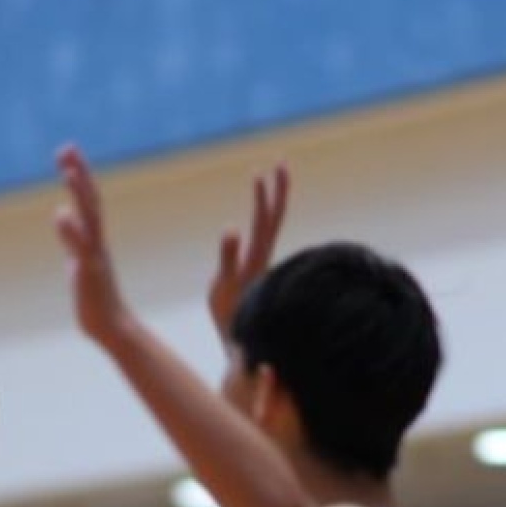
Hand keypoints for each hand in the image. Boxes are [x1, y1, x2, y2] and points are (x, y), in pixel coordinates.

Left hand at [54, 146, 131, 348]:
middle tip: (67, 147)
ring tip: (68, 170)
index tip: (67, 153)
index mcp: (93, 238)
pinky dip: (71, 231)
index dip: (78, 175)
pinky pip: (81, 248)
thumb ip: (71, 238)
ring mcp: (95, 254)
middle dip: (79, 172)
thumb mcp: (77, 260)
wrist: (111, 326)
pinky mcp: (90, 271)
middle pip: (90, 200)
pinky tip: (61, 214)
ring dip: (80, 193)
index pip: (87, 200)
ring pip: (90, 218)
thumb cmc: (95, 298)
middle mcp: (97, 241)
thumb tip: (62, 214)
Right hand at [207, 163, 289, 343]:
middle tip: (280, 162)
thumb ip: (229, 258)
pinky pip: (262, 236)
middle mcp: (264, 257)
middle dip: (278, 189)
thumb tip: (233, 227)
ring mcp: (261, 263)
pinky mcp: (255, 270)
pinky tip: (259, 216)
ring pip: (270, 226)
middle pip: (275, 217)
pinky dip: (262, 218)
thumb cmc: (232, 319)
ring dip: (270, 201)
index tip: (265, 170)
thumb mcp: (225, 288)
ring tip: (266, 179)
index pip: (266, 219)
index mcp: (258, 257)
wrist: (242, 344)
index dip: (267, 195)